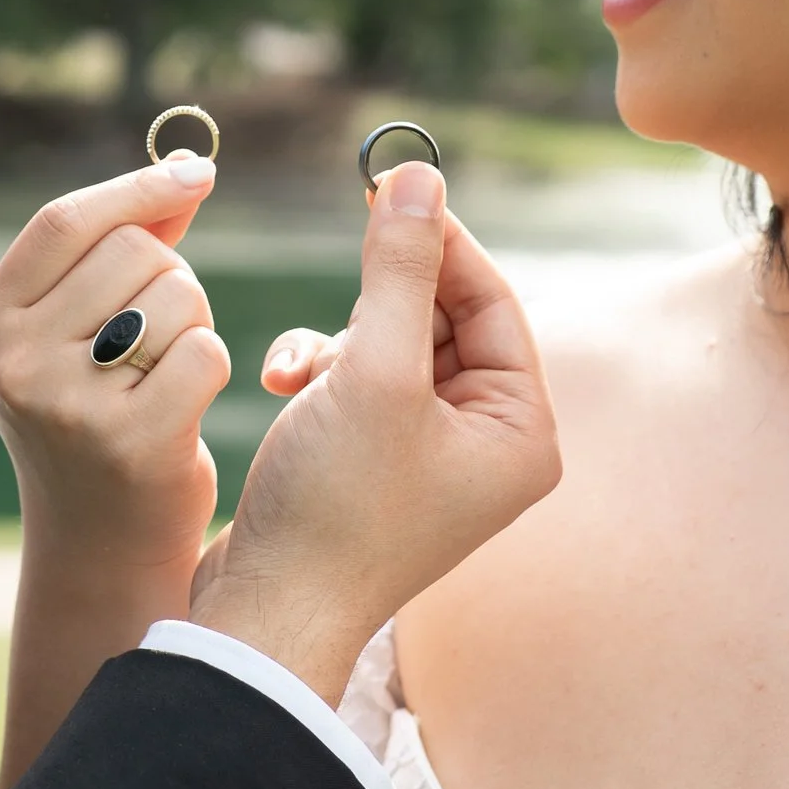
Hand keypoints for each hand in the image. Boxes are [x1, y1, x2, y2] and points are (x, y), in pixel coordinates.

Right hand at [0, 155, 231, 580]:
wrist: (100, 545)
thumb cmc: (97, 417)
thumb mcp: (76, 332)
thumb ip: (120, 249)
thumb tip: (186, 169)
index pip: (65, 221)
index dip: (137, 188)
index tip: (201, 172)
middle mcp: (15, 361)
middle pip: (134, 252)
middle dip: (170, 278)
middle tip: (155, 339)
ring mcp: (67, 404)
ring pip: (176, 296)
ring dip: (193, 326)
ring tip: (161, 379)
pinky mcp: (129, 442)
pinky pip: (204, 352)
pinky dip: (211, 370)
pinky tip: (182, 409)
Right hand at [200, 163, 559, 701]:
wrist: (266, 615)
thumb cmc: (333, 507)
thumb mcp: (371, 371)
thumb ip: (398, 268)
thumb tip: (417, 173)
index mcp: (522, 433)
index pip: (494, 302)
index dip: (441, 241)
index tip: (387, 184)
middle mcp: (488, 447)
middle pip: (441, 321)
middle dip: (376, 306)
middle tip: (338, 273)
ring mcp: (430, 460)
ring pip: (388, 348)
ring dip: (336, 342)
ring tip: (298, 373)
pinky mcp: (374, 467)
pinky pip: (358, 386)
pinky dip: (318, 374)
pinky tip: (282, 389)